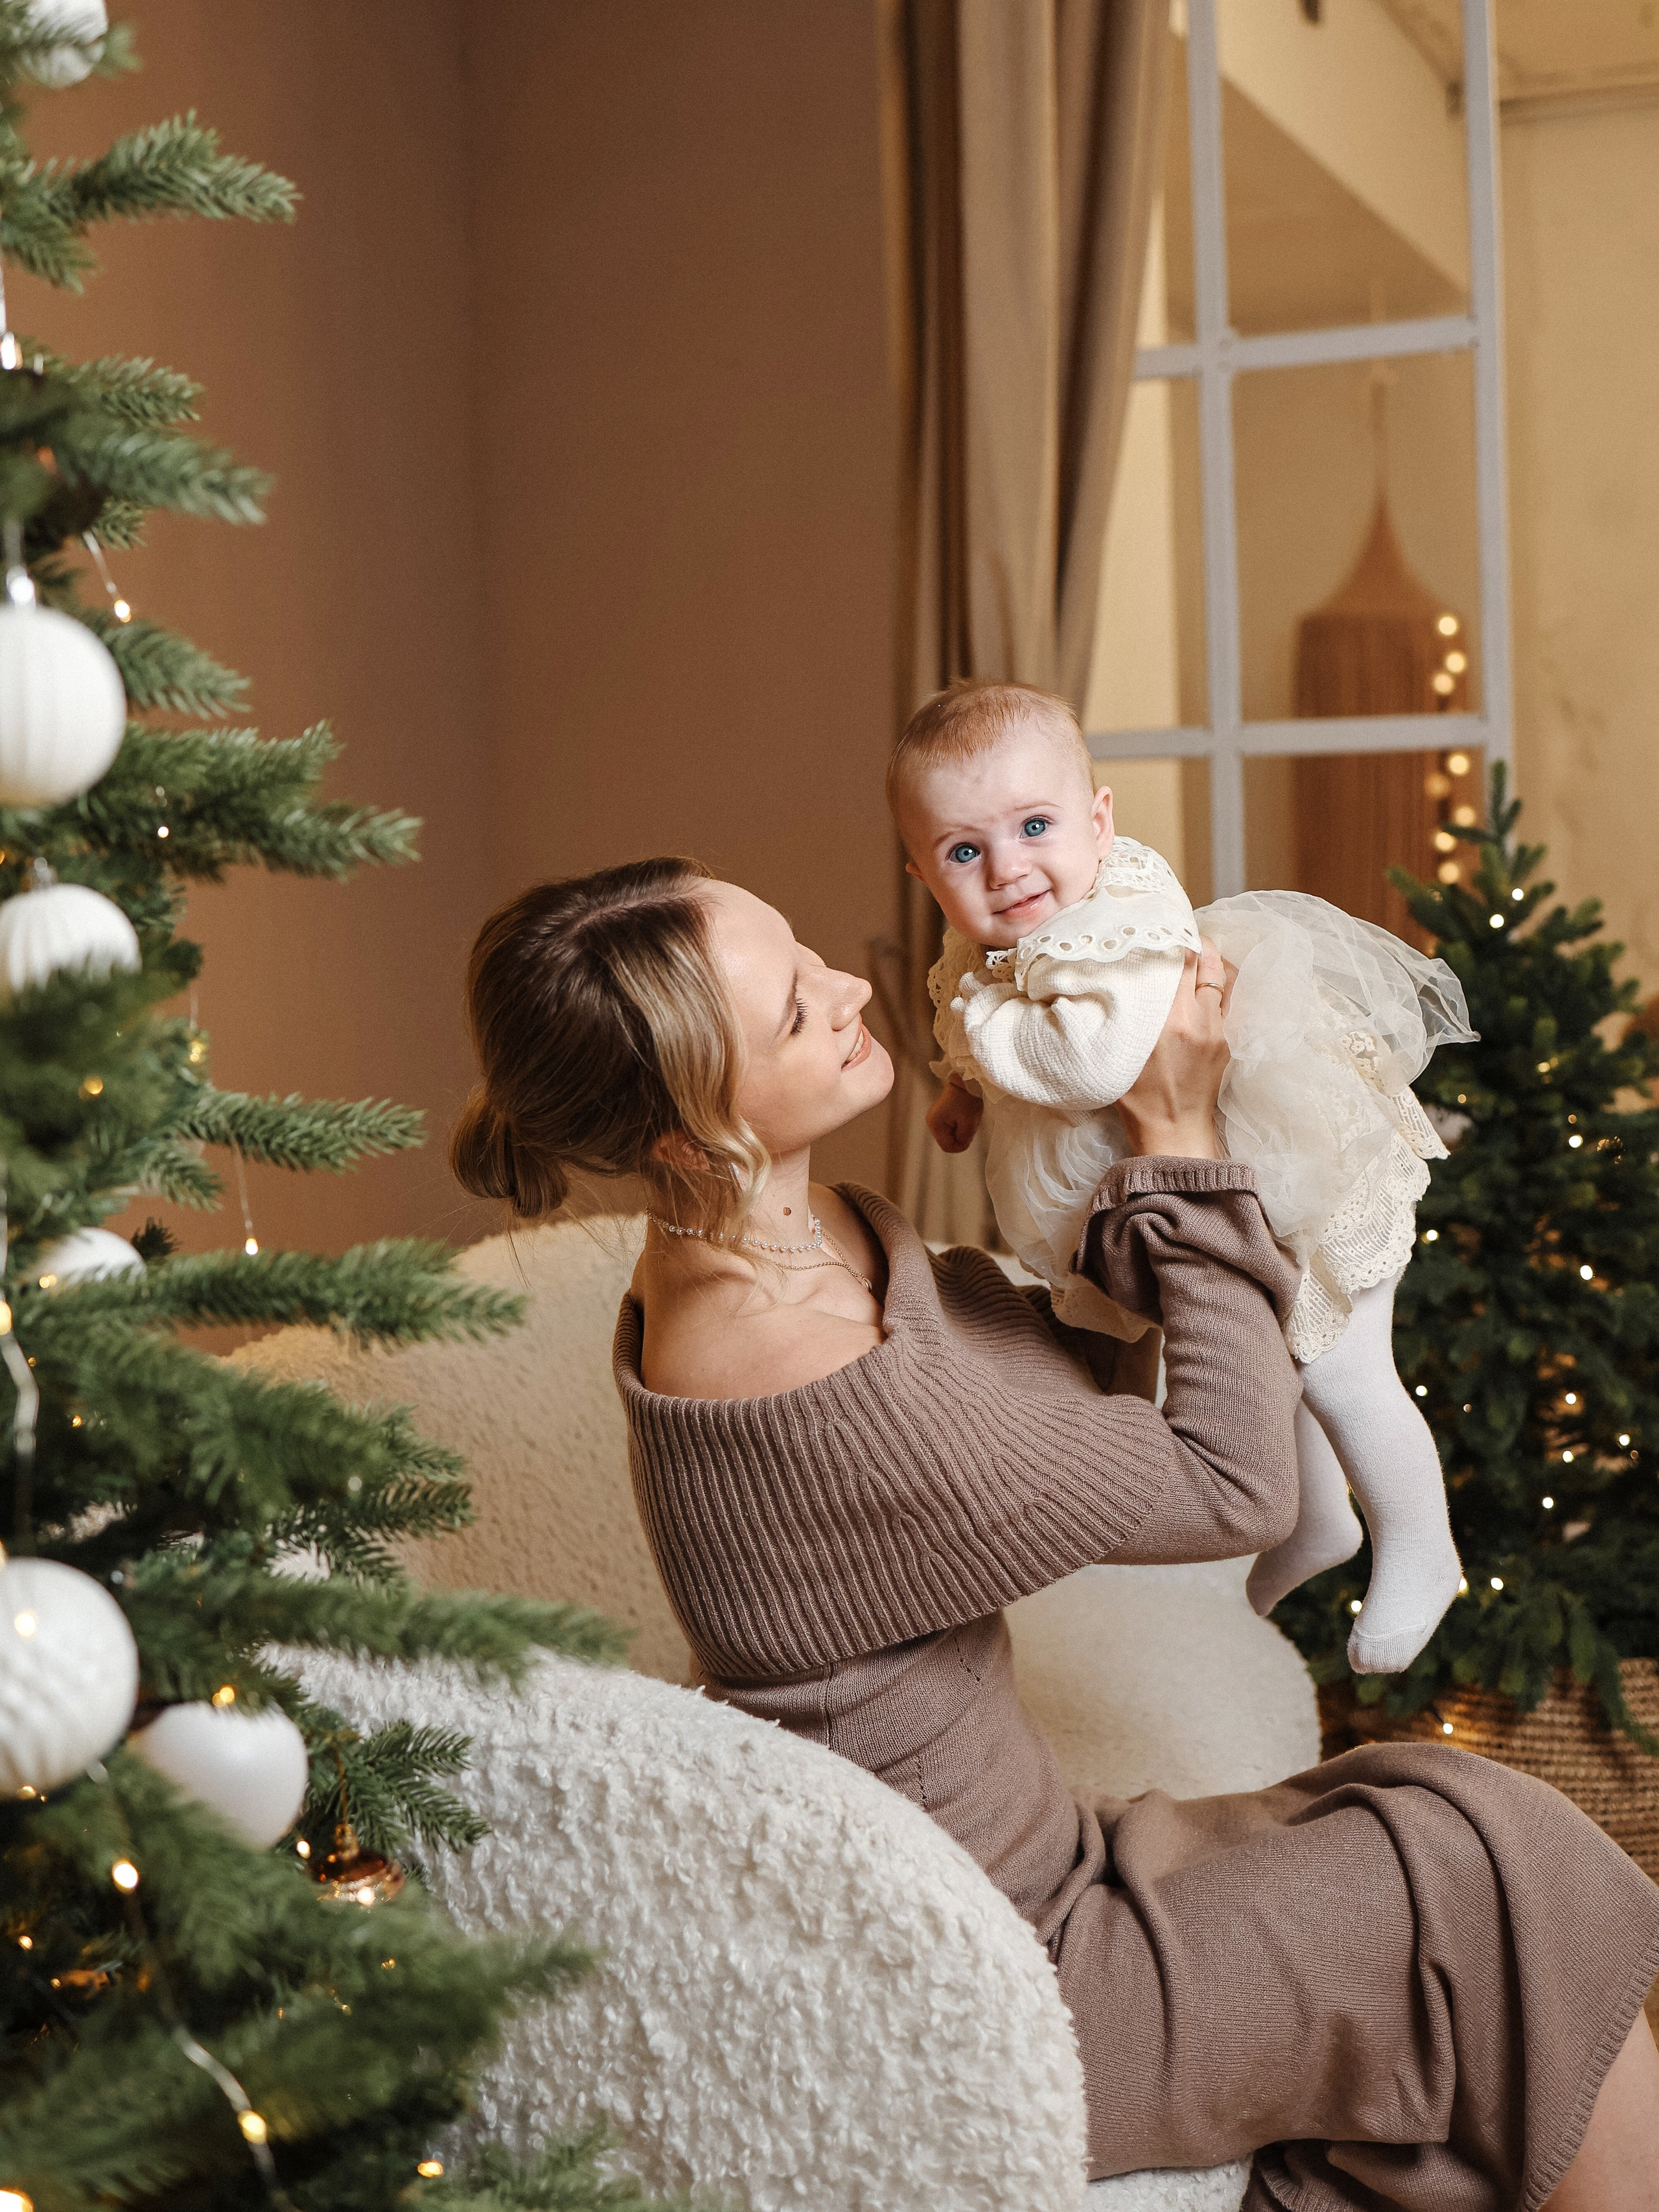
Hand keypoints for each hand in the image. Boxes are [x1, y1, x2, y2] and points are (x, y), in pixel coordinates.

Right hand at [927, 1077, 983, 1153]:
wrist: (966, 1080)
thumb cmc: (967, 1099)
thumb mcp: (969, 1123)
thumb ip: (964, 1138)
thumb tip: (961, 1145)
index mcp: (935, 1124)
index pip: (947, 1147)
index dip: (960, 1146)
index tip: (970, 1135)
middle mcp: (931, 1122)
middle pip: (948, 1141)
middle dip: (960, 1137)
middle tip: (970, 1124)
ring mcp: (935, 1118)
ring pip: (950, 1135)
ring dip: (960, 1131)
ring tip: (967, 1118)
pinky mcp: (940, 1115)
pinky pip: (950, 1128)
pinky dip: (959, 1126)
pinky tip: (964, 1116)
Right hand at [1116, 939, 1229, 1159]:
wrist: (1173, 1132)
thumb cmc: (1136, 1098)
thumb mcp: (1119, 1050)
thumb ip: (1123, 1013)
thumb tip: (1114, 977)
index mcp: (1170, 1020)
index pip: (1182, 960)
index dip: (1175, 936)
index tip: (1163, 926)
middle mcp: (1200, 1019)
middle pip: (1209, 961)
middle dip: (1196, 943)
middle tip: (1179, 935)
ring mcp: (1219, 1030)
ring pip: (1225, 977)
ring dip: (1211, 962)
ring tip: (1195, 956)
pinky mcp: (1228, 1041)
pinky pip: (1229, 1000)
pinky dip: (1218, 986)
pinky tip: (1205, 985)